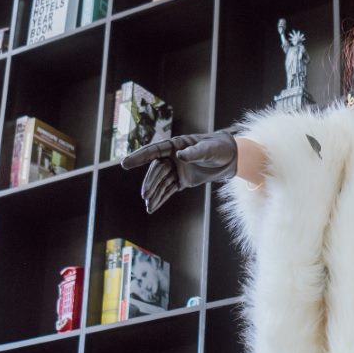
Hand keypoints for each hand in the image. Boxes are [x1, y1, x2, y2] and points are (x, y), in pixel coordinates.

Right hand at [121, 129, 238, 214]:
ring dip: (154, 193)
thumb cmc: (218, 148)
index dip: (139, 157)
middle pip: (156, 170)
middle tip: (145, 195)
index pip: (153, 151)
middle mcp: (171, 157)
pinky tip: (152, 207)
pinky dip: (161, 199)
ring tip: (148, 205)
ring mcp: (175, 169)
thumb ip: (195, 152)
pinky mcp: (181, 181)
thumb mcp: (209, 149)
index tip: (125, 163)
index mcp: (174, 145)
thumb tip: (180, 156)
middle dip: (150, 183)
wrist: (228, 158)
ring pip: (161, 182)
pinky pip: (168, 190)